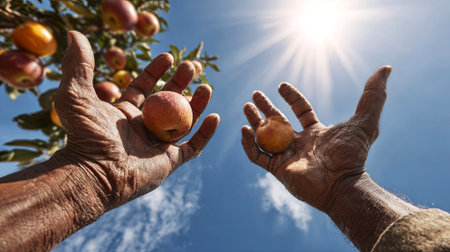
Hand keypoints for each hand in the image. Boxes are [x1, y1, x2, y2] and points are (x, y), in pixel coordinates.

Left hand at [54, 31, 218, 209]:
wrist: (93, 173)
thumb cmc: (84, 136)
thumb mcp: (76, 95)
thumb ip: (79, 66)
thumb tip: (75, 35)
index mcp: (124, 113)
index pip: (145, 88)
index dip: (156, 71)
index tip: (168, 56)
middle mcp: (143, 127)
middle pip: (168, 101)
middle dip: (181, 82)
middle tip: (191, 67)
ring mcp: (157, 145)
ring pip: (184, 122)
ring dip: (197, 104)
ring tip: (207, 87)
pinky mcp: (169, 162)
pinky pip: (193, 146)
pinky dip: (206, 133)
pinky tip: (215, 116)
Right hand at [242, 66, 390, 211]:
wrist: (342, 185)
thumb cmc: (353, 155)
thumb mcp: (364, 121)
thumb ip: (373, 96)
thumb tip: (385, 69)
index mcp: (316, 132)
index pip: (301, 110)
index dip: (291, 97)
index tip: (281, 85)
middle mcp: (300, 143)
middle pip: (277, 122)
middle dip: (265, 108)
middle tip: (254, 95)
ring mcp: (287, 157)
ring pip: (264, 137)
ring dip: (254, 122)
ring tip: (245, 107)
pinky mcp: (278, 170)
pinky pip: (258, 156)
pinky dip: (249, 144)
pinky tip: (243, 130)